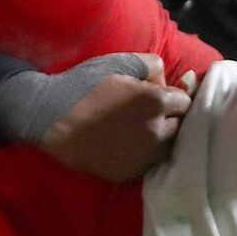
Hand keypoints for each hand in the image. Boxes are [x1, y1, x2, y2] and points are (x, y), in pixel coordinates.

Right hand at [0, 53, 191, 182]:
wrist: (51, 117)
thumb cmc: (85, 85)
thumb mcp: (121, 61)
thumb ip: (152, 66)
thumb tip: (166, 82)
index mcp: (157, 102)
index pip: (185, 102)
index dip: (173, 97)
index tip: (159, 96)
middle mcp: (157, 132)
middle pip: (180, 126)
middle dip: (170, 118)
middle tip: (150, 113)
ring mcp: (144, 157)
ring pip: (167, 148)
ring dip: (161, 138)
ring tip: (141, 130)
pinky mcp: (129, 173)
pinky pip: (148, 164)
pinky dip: (144, 154)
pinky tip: (128, 145)